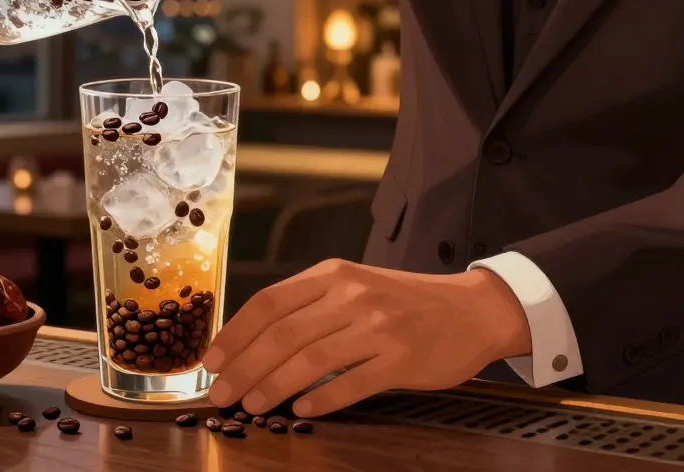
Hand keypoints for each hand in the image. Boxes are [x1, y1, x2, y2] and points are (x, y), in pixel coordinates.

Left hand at [202, 260, 530, 417]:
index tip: (212, 360)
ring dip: (273, 385)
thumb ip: (309, 307)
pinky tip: (301, 409)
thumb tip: (253, 341)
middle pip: (283, 334)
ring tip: (251, 404)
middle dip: (244, 367)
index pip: (269, 303)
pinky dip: (322, 398)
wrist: (472, 309)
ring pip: (311, 359)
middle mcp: (352, 296)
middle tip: (220, 393)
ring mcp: (378, 327)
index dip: (235, 334)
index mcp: (332, 275)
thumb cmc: (403, 302)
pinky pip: (352, 382)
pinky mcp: (402, 358)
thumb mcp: (353, 286)